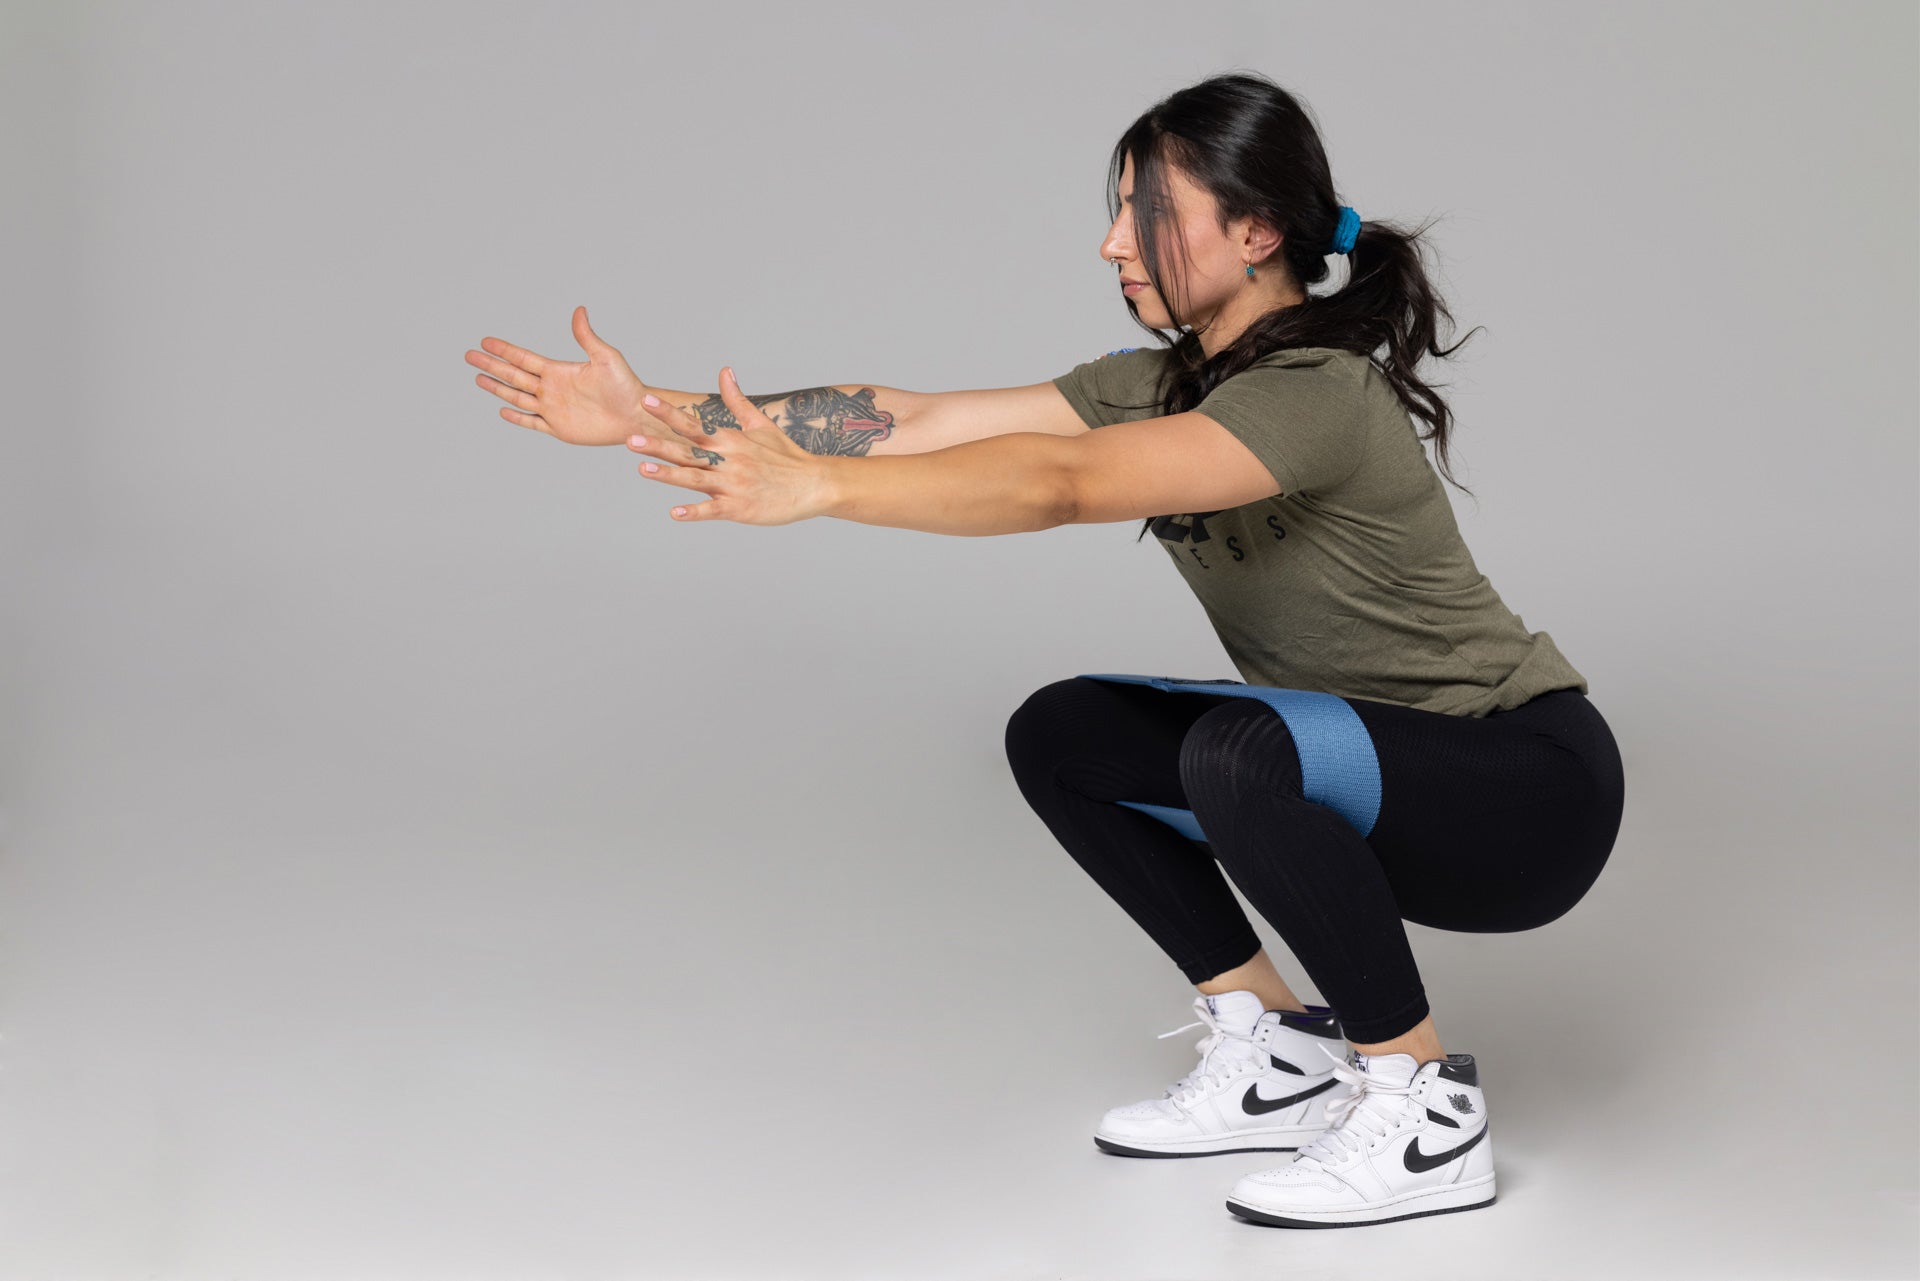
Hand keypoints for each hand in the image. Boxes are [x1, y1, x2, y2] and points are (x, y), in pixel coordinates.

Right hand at [466, 305, 647, 445]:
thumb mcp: (606, 357)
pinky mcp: (559, 429)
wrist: (637, 417)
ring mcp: (553, 409)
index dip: (504, 350)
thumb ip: (586, 337)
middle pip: (513, 376)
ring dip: (497, 388)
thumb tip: (579, 310)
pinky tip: (503, 409)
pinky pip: (532, 423)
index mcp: (559, 371)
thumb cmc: (626, 386)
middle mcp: (552, 389)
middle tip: (469, 356)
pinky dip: (517, 417)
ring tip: (478, 378)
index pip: (524, 359)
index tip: (485, 340)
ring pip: (517, 397)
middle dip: (491, 365)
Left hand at [628, 367, 834, 525]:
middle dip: (659, 446)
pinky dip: (695, 512)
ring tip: (643, 470)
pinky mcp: (741, 508)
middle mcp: (729, 461)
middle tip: (631, 439)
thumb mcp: (761, 424)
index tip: (646, 401)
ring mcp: (734, 485)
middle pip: (688, 452)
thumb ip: (737, 400)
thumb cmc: (787, 456)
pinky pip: (714, 510)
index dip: (668, 413)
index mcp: (730, 441)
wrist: (816, 484)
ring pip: (696, 479)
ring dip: (669, 475)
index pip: (693, 424)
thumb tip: (724, 371)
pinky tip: (675, 513)